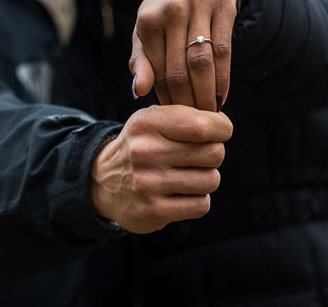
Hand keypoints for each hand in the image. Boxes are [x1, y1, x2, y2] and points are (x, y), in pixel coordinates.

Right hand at [90, 104, 231, 233]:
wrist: (103, 181)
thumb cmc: (142, 146)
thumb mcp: (153, 121)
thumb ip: (187, 117)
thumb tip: (224, 126)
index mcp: (146, 124)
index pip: (203, 126)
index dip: (222, 128)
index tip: (220, 131)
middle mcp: (144, 152)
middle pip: (214, 153)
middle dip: (213, 154)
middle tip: (198, 155)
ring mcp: (148, 183)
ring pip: (211, 180)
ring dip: (206, 178)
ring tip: (187, 174)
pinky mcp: (153, 210)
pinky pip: (200, 205)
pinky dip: (197, 200)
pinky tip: (181, 193)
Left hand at [130, 0, 243, 110]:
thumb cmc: (166, 7)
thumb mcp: (147, 28)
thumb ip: (141, 60)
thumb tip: (137, 92)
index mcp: (147, 22)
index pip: (157, 72)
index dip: (166, 100)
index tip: (174, 119)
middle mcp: (170, 12)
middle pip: (179, 71)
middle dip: (187, 103)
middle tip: (194, 124)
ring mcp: (197, 7)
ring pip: (202, 63)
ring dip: (207, 94)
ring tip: (209, 114)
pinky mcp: (223, 6)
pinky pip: (224, 50)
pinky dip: (224, 78)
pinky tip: (222, 96)